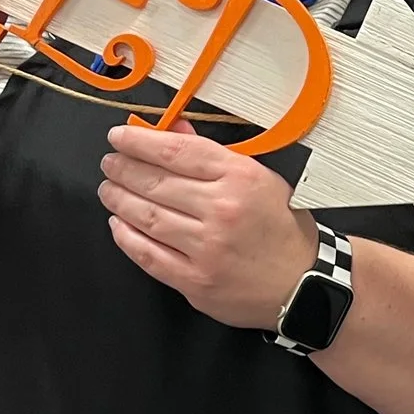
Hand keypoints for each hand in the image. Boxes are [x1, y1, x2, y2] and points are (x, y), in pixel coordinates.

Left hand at [99, 122, 318, 329]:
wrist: (304, 283)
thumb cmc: (282, 228)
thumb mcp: (259, 179)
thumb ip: (212, 155)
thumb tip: (171, 130)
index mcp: (240, 177)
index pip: (175, 151)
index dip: (139, 142)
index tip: (118, 136)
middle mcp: (222, 210)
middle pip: (155, 182)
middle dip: (123, 169)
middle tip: (109, 164)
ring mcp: (207, 248)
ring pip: (146, 217)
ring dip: (119, 200)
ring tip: (109, 190)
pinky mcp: (195, 280)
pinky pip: (149, 255)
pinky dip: (126, 237)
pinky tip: (117, 224)